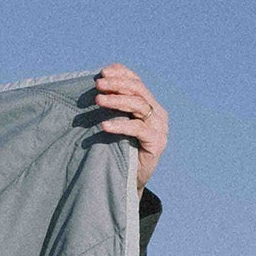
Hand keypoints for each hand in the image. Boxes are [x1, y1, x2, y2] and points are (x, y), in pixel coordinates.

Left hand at [86, 65, 169, 187]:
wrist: (129, 183)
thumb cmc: (119, 152)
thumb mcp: (117, 125)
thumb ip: (113, 108)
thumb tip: (95, 88)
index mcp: (150, 105)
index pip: (137, 82)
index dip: (121, 74)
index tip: (102, 72)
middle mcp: (158, 113)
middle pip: (138, 90)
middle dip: (117, 84)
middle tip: (98, 85)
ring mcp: (160, 128)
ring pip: (139, 106)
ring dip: (116, 101)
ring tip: (98, 100)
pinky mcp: (157, 143)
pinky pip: (138, 129)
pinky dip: (120, 126)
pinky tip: (104, 125)